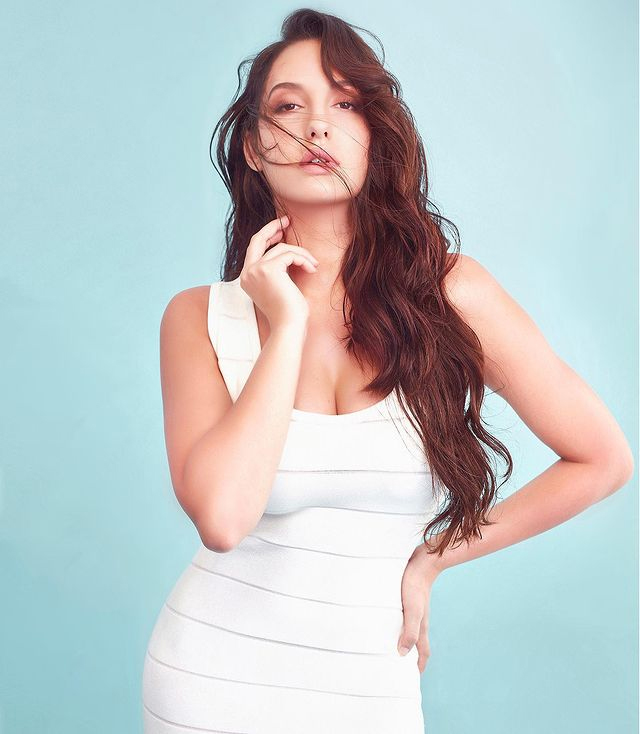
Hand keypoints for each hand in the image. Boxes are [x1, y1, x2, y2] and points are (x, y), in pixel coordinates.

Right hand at [240, 214, 318, 329]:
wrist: (289, 326)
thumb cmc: (288, 312)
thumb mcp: (279, 287)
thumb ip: (276, 270)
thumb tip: (286, 251)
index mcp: (247, 278)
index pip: (254, 249)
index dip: (267, 236)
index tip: (281, 229)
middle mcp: (247, 272)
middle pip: (258, 239)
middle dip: (273, 227)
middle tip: (288, 221)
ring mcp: (255, 270)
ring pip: (282, 248)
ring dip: (301, 254)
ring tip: (313, 265)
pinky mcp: (268, 269)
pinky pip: (290, 254)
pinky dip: (304, 259)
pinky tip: (312, 270)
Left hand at [397, 546, 441, 673]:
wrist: (422, 561)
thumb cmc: (416, 586)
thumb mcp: (412, 610)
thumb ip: (409, 631)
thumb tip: (402, 654)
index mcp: (421, 627)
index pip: (422, 652)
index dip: (419, 666)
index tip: (411, 680)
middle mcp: (418, 620)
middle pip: (415, 643)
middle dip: (409, 656)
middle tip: (396, 666)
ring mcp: (413, 609)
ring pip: (407, 629)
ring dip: (400, 639)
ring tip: (387, 646)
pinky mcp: (406, 599)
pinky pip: (401, 617)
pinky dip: (395, 624)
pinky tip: (384, 620)